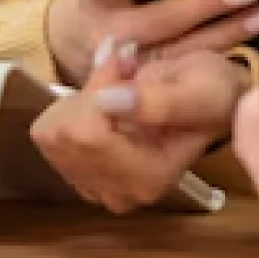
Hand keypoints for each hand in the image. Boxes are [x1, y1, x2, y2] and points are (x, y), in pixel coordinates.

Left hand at [32, 44, 245, 212]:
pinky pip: (47, 134)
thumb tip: (107, 102)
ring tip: (118, 90)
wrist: (210, 99)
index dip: (100, 90)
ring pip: (52, 133)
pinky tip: (103, 105)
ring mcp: (98, 187)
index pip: (90, 136)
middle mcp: (121, 193)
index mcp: (150, 178)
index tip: (125, 64)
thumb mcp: (196, 88)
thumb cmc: (211, 93)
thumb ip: (154, 100)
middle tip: (124, 73)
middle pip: (66, 135)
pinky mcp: (80, 174)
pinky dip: (69, 109)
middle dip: (91, 92)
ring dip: (80, 99)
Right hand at [43, 0, 258, 83]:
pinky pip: (194, 69)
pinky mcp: (154, 85)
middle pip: (159, 19)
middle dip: (204, 4)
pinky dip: (228, 50)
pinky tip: (256, 34)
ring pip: (185, 51)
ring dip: (230, 31)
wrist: (81, 45)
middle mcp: (109, 35)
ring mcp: (132, 67)